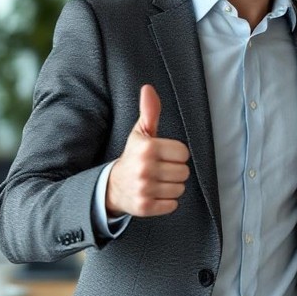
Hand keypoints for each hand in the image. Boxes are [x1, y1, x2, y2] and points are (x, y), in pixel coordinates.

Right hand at [106, 85, 190, 216]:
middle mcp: (145, 169)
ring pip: (180, 189)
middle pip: (184, 172)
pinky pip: (172, 205)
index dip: (176, 155)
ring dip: (172, 186)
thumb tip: (148, 88)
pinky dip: (167, 202)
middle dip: (175, 171)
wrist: (112, 186)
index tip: (164, 155)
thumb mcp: (141, 132)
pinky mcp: (145, 207)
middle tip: (160, 170)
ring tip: (157, 181)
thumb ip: (149, 111)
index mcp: (148, 148)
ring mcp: (144, 189)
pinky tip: (154, 193)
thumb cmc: (133, 156)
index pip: (184, 153)